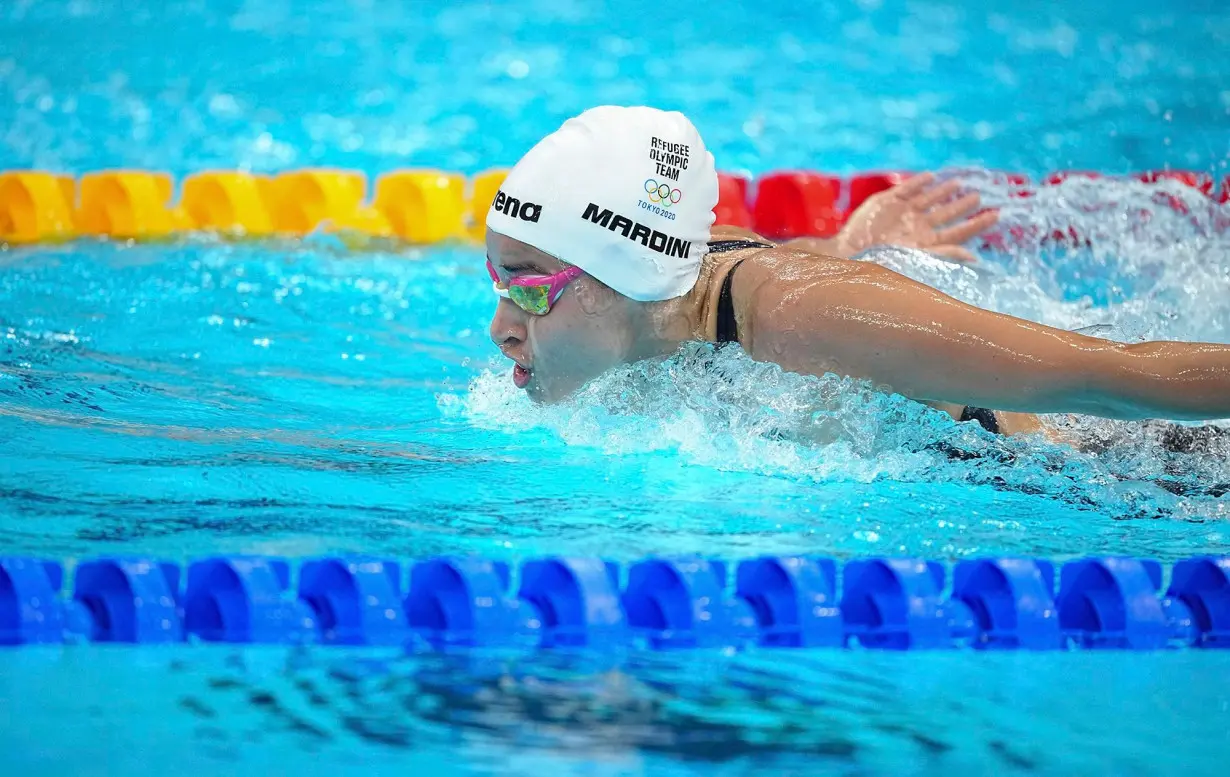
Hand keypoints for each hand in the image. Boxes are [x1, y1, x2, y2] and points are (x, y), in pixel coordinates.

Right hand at [835, 173, 998, 261]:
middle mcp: (918, 228)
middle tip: (979, 196)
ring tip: (958, 184)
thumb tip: (975, 258)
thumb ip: (946, 255)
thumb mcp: (918, 258)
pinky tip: (930, 177)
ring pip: (928, 199)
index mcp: (928, 243)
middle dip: (963, 205)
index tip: (997, 214)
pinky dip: (918, 183)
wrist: (848, 253)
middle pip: (947, 214)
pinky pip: (906, 190)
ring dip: (943, 191)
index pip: (959, 232)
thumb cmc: (882, 262)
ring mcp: (902, 214)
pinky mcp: (886, 202)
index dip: (978, 223)